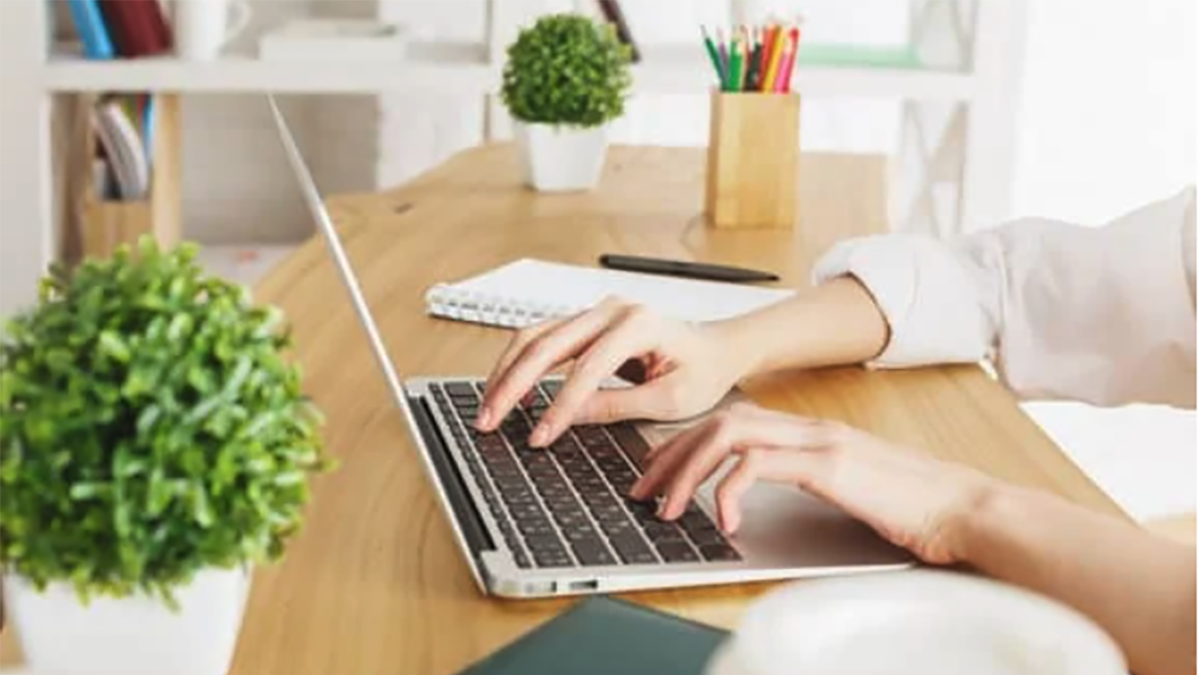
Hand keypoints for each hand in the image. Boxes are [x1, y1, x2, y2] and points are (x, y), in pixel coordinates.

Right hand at [477, 299, 748, 447]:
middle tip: (488, 420)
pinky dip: (521, 365)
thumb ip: (618, 406)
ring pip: (535, 336)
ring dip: (507, 372)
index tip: (540, 437)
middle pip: (546, 342)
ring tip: (489, 409)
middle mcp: (611, 310)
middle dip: (512, 384)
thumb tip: (570, 417)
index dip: (559, 405)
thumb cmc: (703, 372)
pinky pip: (543, 339)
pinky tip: (512, 395)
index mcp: (638, 324)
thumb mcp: (670, 400)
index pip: (586, 368)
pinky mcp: (587, 323)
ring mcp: (596, 312)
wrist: (716, 348)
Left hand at [630, 403, 997, 564]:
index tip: (655, 473)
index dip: (684, 444)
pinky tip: (724, 521)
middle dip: (669, 454)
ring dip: (686, 469)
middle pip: (717, 420)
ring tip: (665, 508)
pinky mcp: (830, 464)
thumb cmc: (914, 509)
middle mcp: (808, 428)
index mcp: (809, 432)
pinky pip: (758, 464)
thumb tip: (758, 505)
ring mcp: (818, 441)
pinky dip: (728, 490)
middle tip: (641, 490)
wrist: (967, 509)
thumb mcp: (847, 493)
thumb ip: (806, 486)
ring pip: (727, 433)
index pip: (730, 421)